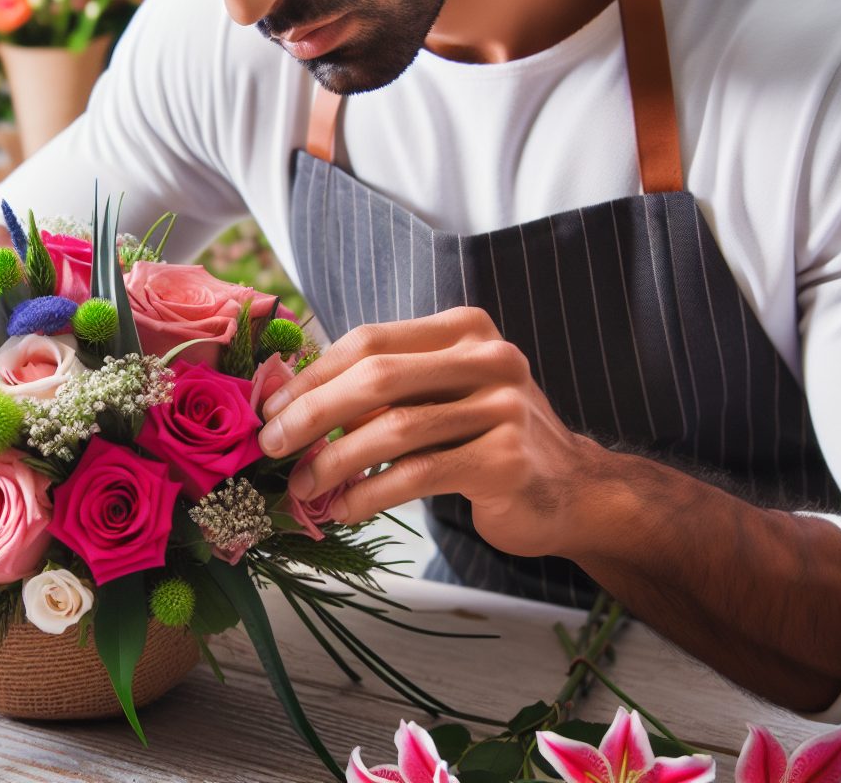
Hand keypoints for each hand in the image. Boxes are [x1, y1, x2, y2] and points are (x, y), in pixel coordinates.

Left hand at [258, 306, 608, 559]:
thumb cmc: (485, 440)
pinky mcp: (507, 460)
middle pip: (376, 378)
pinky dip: (369, 494)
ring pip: (393, 429)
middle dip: (311, 414)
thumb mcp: (440, 397)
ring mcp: (504, 408)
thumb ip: (382, 389)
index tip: (270, 409)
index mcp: (464, 329)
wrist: (571, 491)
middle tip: (270, 447)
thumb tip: (288, 402)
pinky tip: (343, 510)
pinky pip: (417, 475)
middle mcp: (489, 358)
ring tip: (301, 489)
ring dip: (333, 462)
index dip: (312, 375)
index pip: (370, 341)